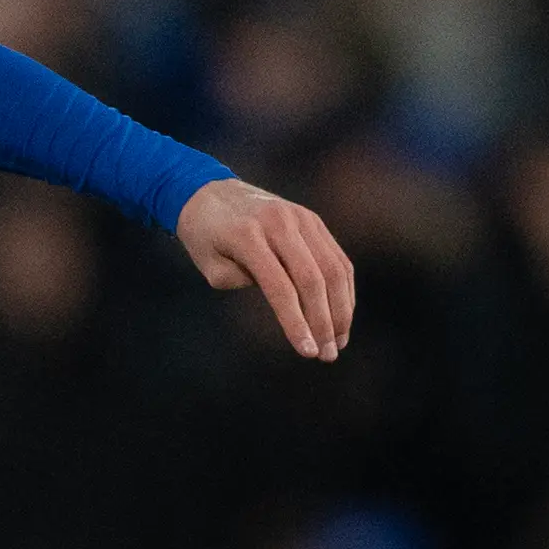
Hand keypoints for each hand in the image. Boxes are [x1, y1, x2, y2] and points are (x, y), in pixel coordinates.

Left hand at [177, 176, 356, 361]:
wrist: (210, 192)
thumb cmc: (205, 237)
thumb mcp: (209, 265)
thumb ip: (240, 282)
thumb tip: (282, 297)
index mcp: (248, 236)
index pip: (280, 288)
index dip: (296, 324)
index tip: (307, 353)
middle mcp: (280, 223)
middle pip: (314, 279)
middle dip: (325, 322)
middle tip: (328, 356)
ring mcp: (301, 218)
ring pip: (334, 269)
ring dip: (341, 309)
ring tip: (338, 342)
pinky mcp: (313, 220)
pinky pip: (336, 258)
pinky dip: (343, 289)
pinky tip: (341, 315)